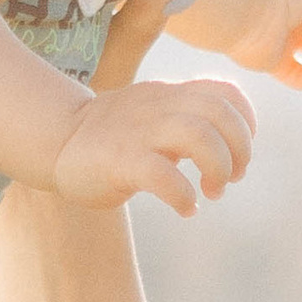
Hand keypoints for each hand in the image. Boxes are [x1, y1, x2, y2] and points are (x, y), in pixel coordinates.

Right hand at [49, 70, 255, 219]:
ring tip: (213, 192)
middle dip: (239, 149)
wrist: (55, 141)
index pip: (226, 92)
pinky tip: (186, 209)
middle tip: (231, 178)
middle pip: (219, 112)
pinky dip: (184, 196)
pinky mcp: (121, 160)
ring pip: (198, 135)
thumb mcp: (154, 117)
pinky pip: (164, 175)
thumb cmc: (111, 138)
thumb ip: (188, 122)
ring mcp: (140, 132)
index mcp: (171, 96)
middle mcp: (160, 107)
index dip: (246, 123)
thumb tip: (231, 151)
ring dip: (218, 168)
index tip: (239, 152)